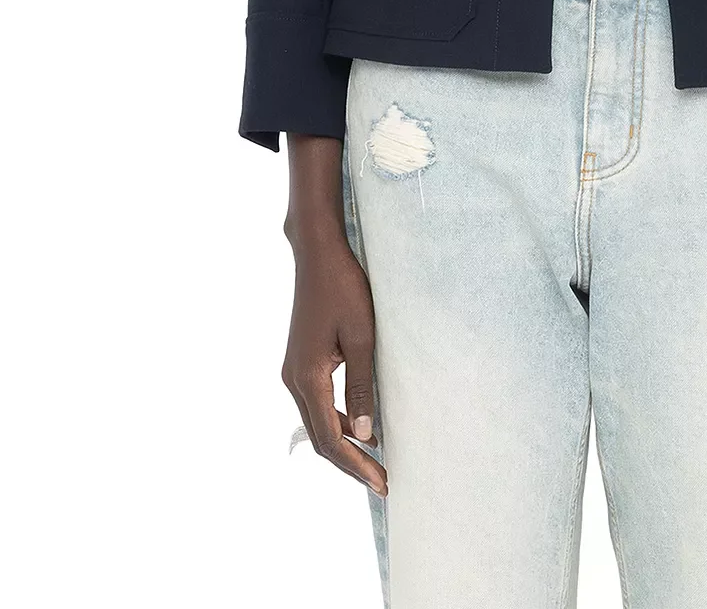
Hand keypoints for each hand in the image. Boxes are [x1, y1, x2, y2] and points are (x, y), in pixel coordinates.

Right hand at [281, 238, 386, 496]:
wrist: (317, 255)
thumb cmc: (344, 289)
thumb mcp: (362, 337)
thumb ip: (362, 386)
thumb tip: (364, 435)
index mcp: (307, 378)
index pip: (331, 438)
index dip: (356, 465)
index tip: (382, 482)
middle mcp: (293, 380)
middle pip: (320, 437)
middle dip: (351, 463)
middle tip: (382, 481)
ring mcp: (293, 371)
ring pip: (317, 422)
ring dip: (344, 443)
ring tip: (375, 461)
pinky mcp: (300, 362)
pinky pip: (317, 403)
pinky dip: (337, 420)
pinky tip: (362, 425)